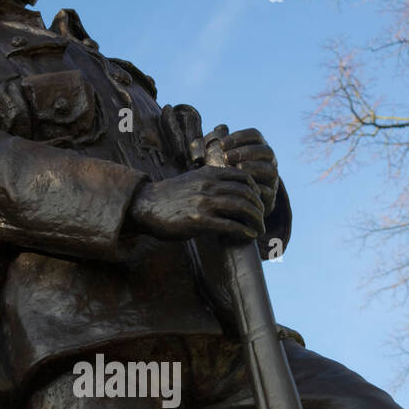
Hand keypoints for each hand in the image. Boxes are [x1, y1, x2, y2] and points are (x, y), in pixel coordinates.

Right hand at [127, 168, 265, 242]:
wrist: (145, 206)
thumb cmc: (169, 197)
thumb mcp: (192, 180)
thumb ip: (211, 181)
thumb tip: (230, 191)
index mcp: (209, 173)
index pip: (244, 176)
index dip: (256, 190)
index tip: (259, 201)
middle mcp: (209, 185)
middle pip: (246, 193)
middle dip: (259, 207)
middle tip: (263, 218)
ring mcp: (204, 203)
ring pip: (241, 208)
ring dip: (256, 220)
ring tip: (260, 229)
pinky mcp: (198, 221)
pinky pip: (229, 225)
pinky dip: (244, 230)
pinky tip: (250, 235)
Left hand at [215, 128, 278, 212]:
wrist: (239, 202)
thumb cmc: (228, 175)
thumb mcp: (222, 160)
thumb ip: (220, 145)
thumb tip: (217, 128)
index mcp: (258, 148)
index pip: (255, 135)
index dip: (240, 137)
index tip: (222, 144)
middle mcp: (269, 161)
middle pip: (266, 150)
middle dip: (247, 151)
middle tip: (227, 156)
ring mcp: (272, 179)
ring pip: (270, 170)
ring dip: (254, 167)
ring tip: (237, 168)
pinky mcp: (270, 196)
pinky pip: (268, 191)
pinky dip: (257, 188)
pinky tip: (242, 187)